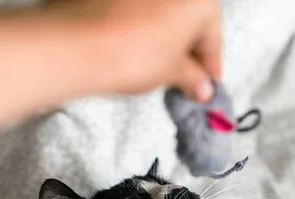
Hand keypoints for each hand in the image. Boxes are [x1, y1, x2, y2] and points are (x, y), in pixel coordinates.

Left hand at [48, 0, 221, 101]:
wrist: (75, 45)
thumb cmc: (133, 54)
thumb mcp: (173, 73)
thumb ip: (193, 78)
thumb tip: (201, 87)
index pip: (213, 38)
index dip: (211, 67)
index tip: (209, 84)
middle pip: (189, 20)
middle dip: (188, 49)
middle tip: (187, 78)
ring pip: (164, 12)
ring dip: (166, 36)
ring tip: (160, 65)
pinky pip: (139, 9)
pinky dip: (143, 26)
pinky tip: (138, 47)